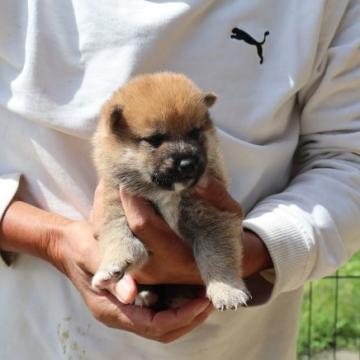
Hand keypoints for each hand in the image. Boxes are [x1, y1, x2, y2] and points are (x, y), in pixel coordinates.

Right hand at [55, 185, 211, 342]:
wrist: (68, 244)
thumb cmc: (80, 247)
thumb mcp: (93, 256)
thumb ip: (111, 274)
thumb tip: (130, 295)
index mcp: (112, 309)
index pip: (154, 326)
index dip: (181, 317)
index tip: (201, 301)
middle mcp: (121, 313)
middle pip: (163, 331)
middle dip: (190, 318)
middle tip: (210, 300)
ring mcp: (127, 307)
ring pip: (163, 323)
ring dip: (187, 313)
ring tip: (206, 296)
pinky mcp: (132, 298)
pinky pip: (159, 309)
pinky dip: (178, 303)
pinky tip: (189, 288)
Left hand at [117, 176, 271, 302]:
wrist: (219, 270)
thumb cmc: (225, 238)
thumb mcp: (231, 215)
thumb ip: (217, 195)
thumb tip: (197, 177)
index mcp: (177, 255)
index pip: (143, 224)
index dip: (132, 200)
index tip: (130, 179)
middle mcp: (154, 268)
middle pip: (121, 230)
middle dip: (119, 203)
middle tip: (122, 180)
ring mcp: (142, 273)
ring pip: (114, 238)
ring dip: (112, 212)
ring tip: (121, 189)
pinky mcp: (136, 270)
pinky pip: (116, 244)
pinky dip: (115, 223)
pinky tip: (123, 205)